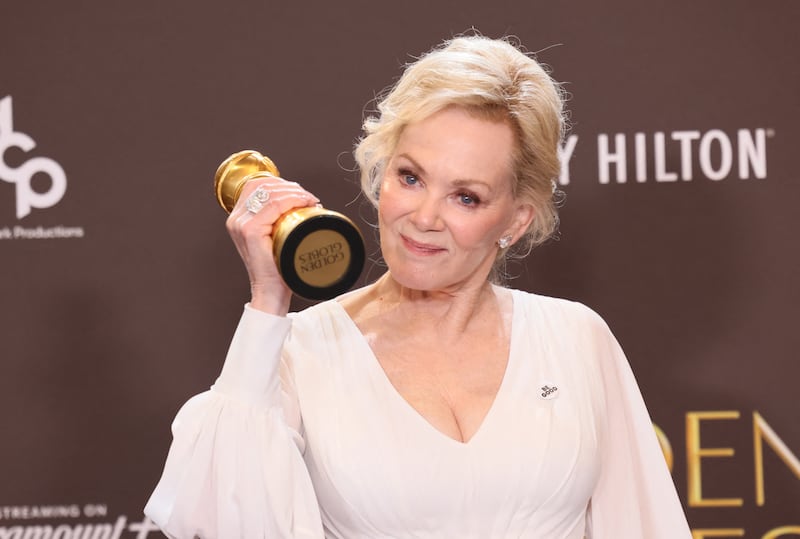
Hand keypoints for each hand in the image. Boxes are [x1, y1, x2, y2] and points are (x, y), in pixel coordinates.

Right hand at [226, 175, 319, 314]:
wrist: (271, 291)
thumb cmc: (277, 267)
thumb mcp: (274, 237)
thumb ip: (276, 220)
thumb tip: (299, 200)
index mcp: (238, 218)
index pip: (257, 185)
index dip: (281, 184)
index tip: (301, 193)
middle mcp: (235, 219)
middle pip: (263, 185)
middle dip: (290, 187)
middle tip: (309, 198)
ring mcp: (240, 224)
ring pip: (270, 193)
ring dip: (294, 192)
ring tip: (310, 201)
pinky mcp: (249, 231)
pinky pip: (273, 205)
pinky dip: (292, 200)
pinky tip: (304, 204)